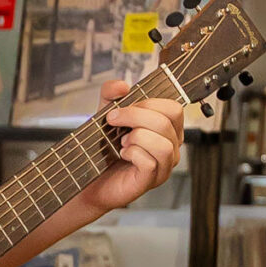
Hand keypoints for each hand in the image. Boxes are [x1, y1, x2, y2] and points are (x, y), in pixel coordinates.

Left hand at [77, 79, 183, 213]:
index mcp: (167, 129)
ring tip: (121, 142)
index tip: (122, 107)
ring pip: (163, 144)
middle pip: (166, 122)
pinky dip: (132, 154)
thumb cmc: (105, 150)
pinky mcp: (152, 180)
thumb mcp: (106, 115)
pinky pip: (151, 162)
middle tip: (113, 120)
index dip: (148, 103)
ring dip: (136, 138)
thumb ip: (111, 95)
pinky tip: (122, 155)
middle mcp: (171, 146)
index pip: (173, 109)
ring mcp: (164, 165)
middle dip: (135, 116)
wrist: (92, 180)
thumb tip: (122, 86)